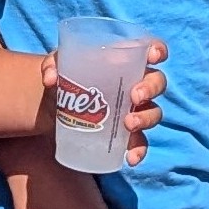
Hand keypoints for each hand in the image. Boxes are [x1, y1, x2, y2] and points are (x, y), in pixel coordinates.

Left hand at [40, 41, 166, 165]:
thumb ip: (52, 65)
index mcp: (125, 61)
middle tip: (134, 96)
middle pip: (157, 82)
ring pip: (153, 112)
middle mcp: (136, 84)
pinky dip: (138, 150)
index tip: (152, 57)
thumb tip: (51, 79)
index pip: (151, 50)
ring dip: (146, 118)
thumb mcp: (57, 66)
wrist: (57, 108)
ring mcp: (134, 110)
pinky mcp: (126, 134)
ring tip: (129, 124)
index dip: (158, 50)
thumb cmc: (66, 78)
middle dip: (151, 88)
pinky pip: (140, 142)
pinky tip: (130, 159)